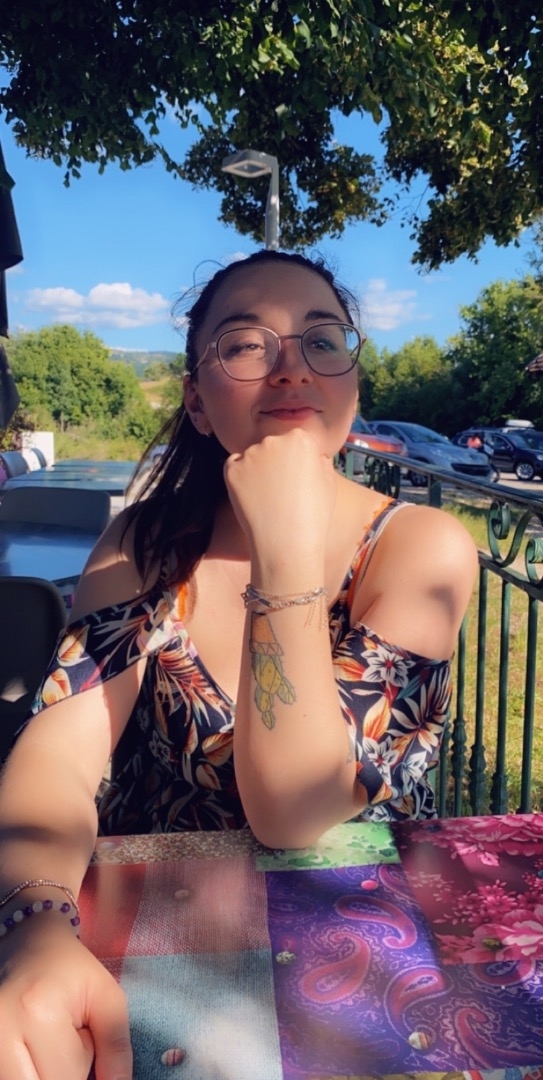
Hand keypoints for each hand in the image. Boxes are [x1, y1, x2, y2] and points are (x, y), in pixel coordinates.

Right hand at [0, 921, 131, 1079]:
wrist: (26, 942)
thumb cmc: (70, 969)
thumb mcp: (106, 996)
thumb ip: (116, 1047)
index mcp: (38, 1014)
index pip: (68, 1079)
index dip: (83, 1064)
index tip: (81, 1035)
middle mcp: (1, 1032)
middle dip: (61, 1074)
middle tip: (61, 1042)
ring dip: (40, 1075)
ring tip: (45, 1046)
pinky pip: (8, 1078)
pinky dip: (25, 1072)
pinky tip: (30, 1050)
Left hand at [224, 428, 336, 568]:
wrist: (287, 543)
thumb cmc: (313, 516)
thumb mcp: (329, 481)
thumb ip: (319, 460)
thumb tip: (312, 456)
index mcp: (300, 439)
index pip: (295, 441)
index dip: (297, 462)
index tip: (298, 480)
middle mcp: (273, 440)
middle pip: (272, 446)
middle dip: (275, 462)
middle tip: (282, 490)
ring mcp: (250, 454)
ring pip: (252, 457)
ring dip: (257, 470)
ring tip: (268, 498)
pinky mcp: (231, 470)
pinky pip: (234, 468)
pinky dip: (240, 479)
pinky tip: (252, 498)